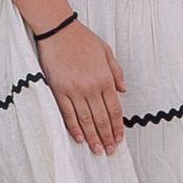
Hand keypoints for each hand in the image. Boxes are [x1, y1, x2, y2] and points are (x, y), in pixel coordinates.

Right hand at [38, 14, 125, 154]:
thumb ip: (116, 72)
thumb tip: (124, 90)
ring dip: (93, 137)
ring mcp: (75, 90)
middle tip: (109, 151)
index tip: (119, 139)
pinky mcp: (59, 90)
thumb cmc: (83, 39)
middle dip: (107, 136)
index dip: (117, 126)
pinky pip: (68, 114)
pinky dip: (75, 128)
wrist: (59, 31)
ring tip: (97, 150)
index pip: (114, 108)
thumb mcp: (106, 51)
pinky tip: (80, 138)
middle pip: (101, 118)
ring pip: (86, 119)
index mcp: (105, 78)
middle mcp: (92, 87)